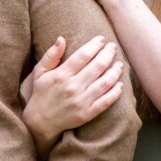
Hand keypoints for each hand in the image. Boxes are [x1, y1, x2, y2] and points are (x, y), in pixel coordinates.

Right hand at [22, 35, 123, 151]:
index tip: (101, 39)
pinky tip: (120, 85)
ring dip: (115, 71)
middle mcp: (73, 87)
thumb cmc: (41, 93)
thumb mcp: (39, 72)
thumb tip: (61, 38)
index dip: (94, 45)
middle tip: (113, 47)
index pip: (83, 55)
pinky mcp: (87, 113)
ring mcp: (81, 101)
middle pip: (97, 66)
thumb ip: (51, 55)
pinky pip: (106, 101)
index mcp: (62, 75)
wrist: (41, 121)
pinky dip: (115, 92)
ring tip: (120, 64)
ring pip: (105, 83)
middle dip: (108, 54)